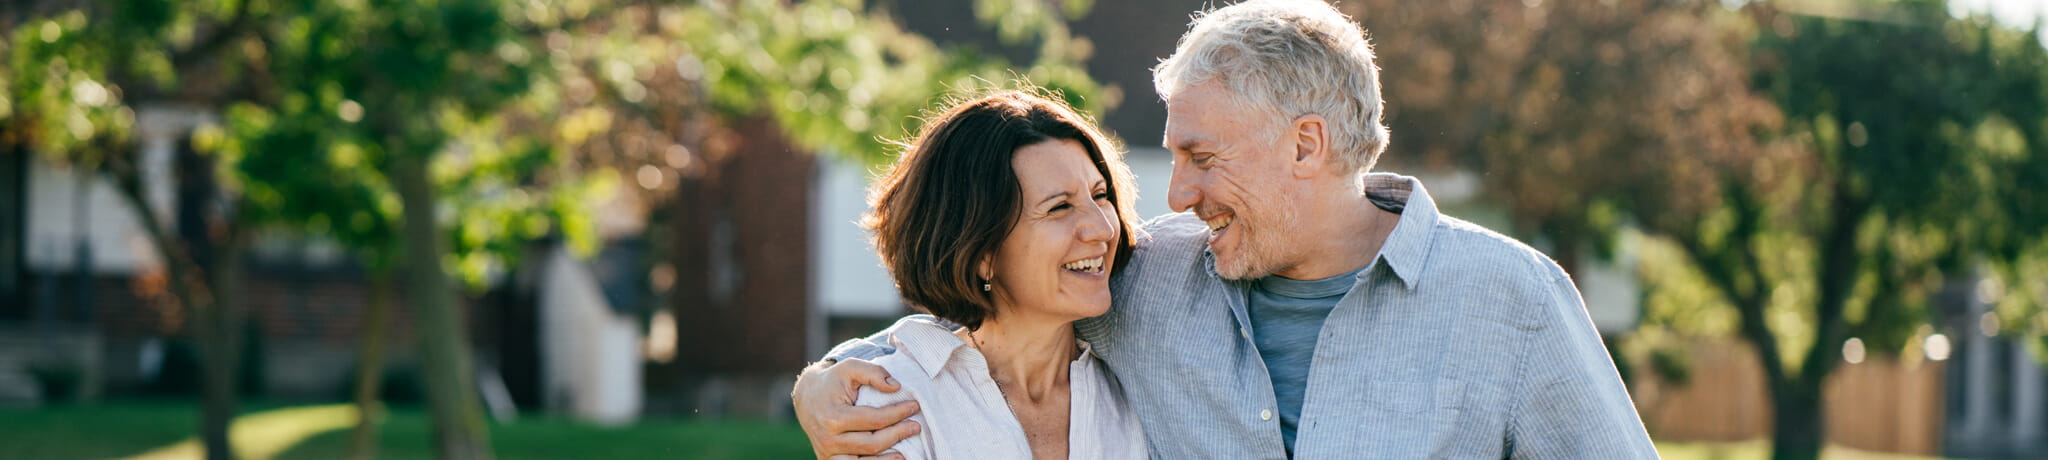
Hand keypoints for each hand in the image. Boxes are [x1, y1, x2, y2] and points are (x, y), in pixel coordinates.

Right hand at [793, 359, 920, 459]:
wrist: (807, 396)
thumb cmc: (833, 381)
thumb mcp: (850, 367)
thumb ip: (873, 372)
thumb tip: (895, 386)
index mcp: (833, 417)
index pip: (874, 420)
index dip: (898, 413)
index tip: (914, 406)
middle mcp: (828, 439)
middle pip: (871, 443)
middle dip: (897, 435)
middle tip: (915, 426)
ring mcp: (827, 453)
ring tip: (904, 453)